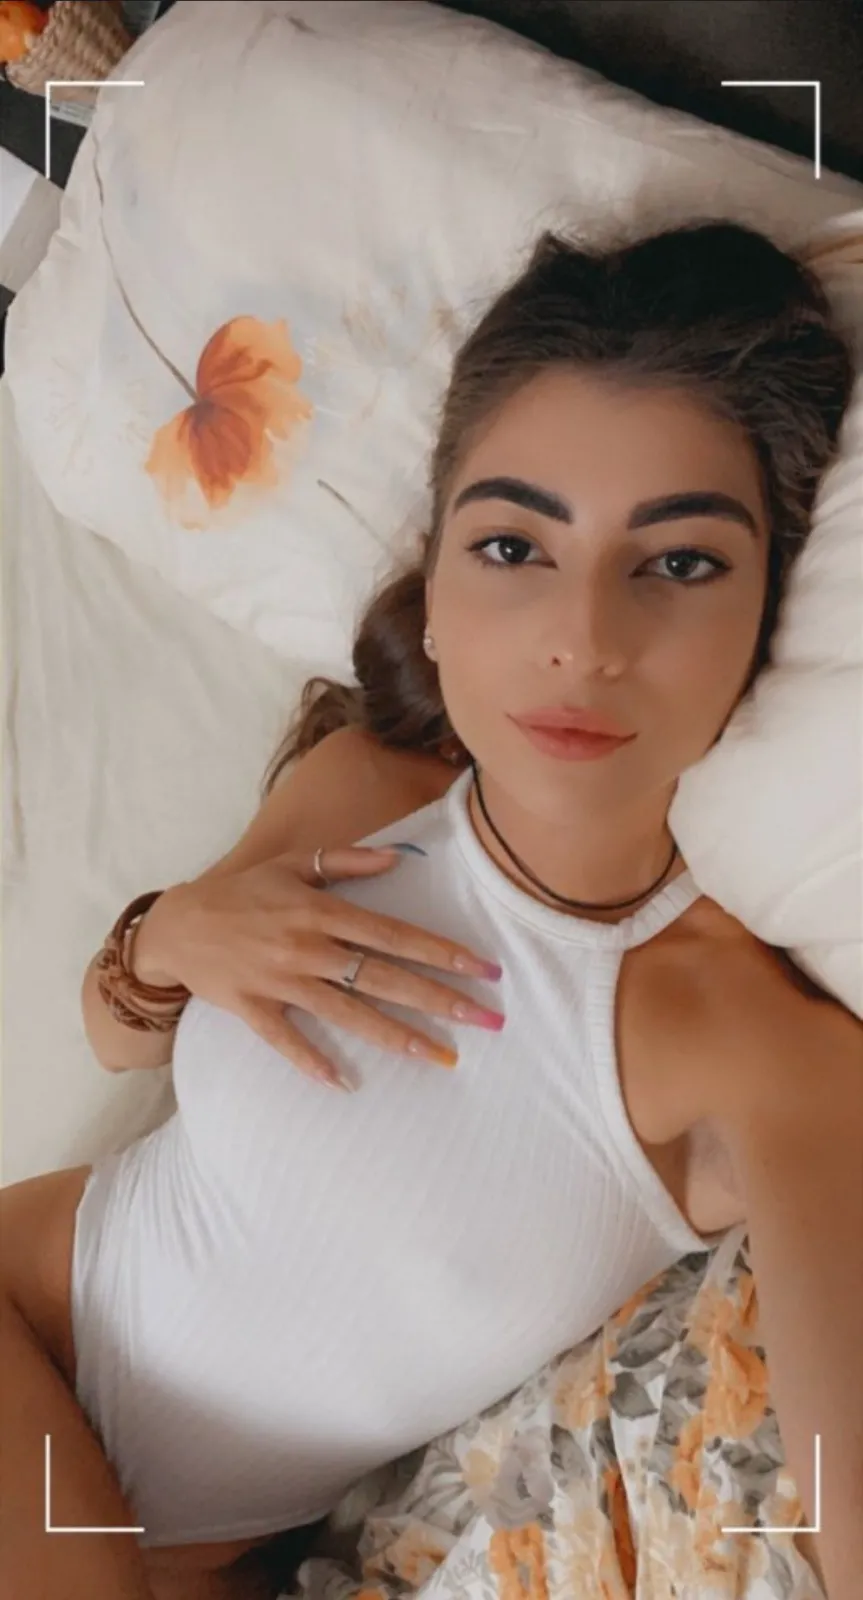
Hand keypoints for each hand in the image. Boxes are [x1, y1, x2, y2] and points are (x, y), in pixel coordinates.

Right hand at [132, 847, 503, 1088]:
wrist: (177, 924)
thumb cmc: (242, 891)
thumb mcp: (293, 864)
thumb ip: (347, 861)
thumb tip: (398, 857)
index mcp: (321, 910)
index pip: (393, 934)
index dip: (440, 951)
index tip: (482, 969)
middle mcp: (307, 948)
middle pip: (383, 978)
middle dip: (438, 999)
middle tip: (484, 1020)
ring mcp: (281, 982)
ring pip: (348, 1013)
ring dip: (396, 1037)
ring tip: (441, 1057)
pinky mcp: (254, 1010)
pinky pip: (287, 1041)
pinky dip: (312, 1062)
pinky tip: (344, 1082)